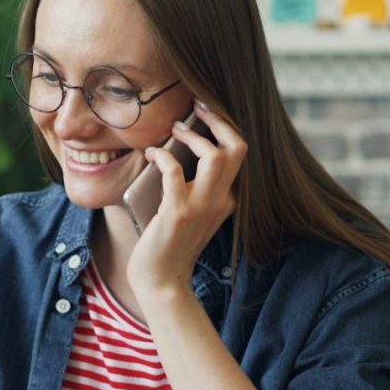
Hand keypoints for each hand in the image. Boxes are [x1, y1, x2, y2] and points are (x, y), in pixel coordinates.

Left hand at [127, 100, 247, 299]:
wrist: (162, 282)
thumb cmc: (168, 247)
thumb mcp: (188, 213)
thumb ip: (191, 188)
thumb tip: (174, 150)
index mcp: (227, 200)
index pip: (238, 154)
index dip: (224, 127)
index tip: (205, 112)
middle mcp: (221, 200)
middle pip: (237, 148)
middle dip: (218, 120)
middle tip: (196, 106)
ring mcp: (202, 206)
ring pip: (216, 155)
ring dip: (194, 134)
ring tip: (174, 127)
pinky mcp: (178, 211)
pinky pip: (175, 170)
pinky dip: (162, 154)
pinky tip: (152, 153)